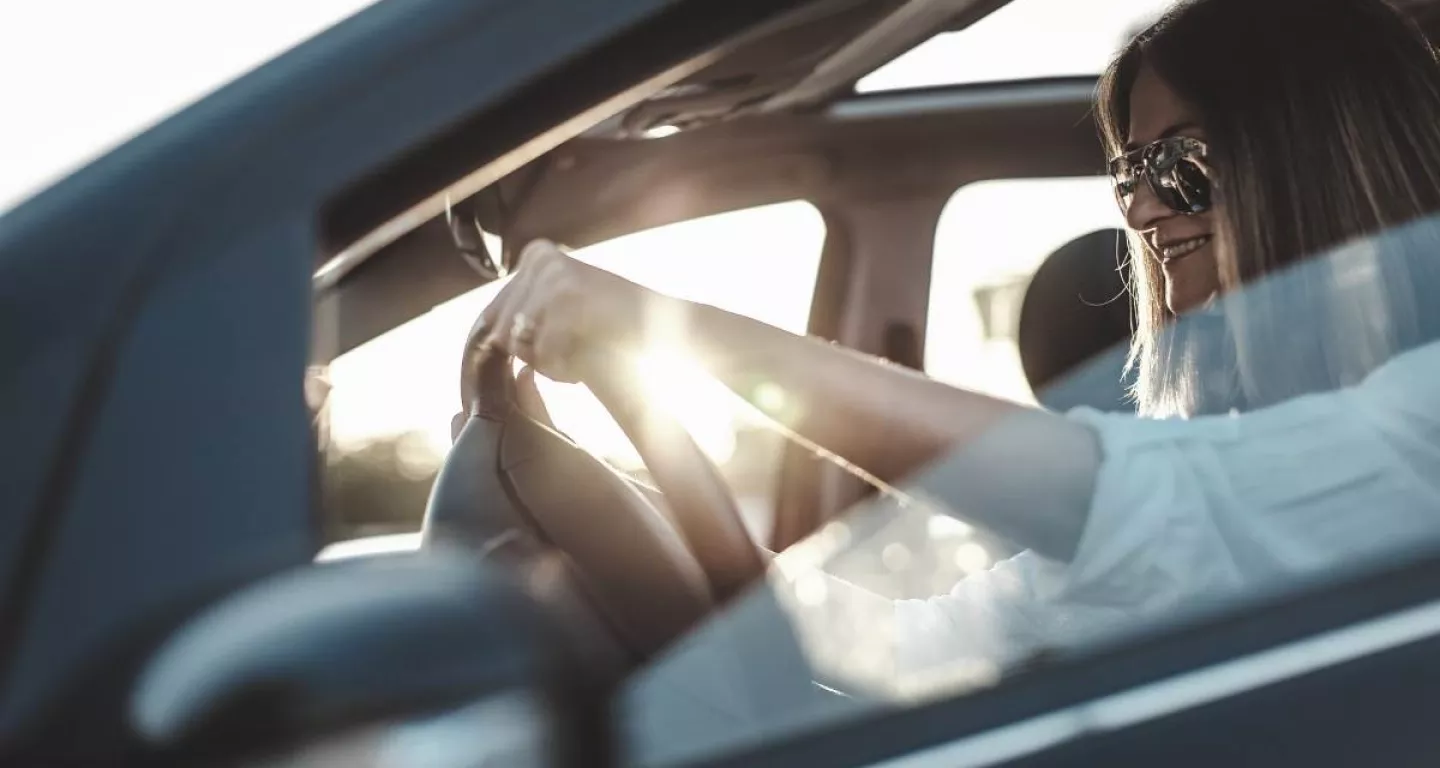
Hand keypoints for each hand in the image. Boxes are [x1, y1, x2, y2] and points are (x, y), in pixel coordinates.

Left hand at [474, 239, 661, 381]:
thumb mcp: (563, 311)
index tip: (531, 362)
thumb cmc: (615, 327)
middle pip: (500, 330)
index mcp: (536, 255)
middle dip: (529, 357)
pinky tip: (585, 368)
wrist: (670, 327)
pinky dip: (562, 371)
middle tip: (567, 362)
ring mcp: (552, 276)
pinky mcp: (567, 298)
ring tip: (578, 364)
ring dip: (547, 365)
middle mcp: (540, 259)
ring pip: (519, 343)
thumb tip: (484, 337)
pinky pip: (543, 354)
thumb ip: (525, 317)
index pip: (492, 315)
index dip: (505, 350)